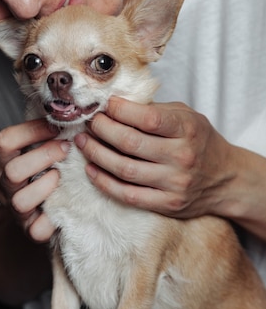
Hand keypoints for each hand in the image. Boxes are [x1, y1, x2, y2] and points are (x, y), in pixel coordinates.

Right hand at [0, 118, 69, 241]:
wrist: (38, 207)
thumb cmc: (44, 166)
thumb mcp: (37, 145)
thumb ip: (47, 130)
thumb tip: (72, 108)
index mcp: (3, 159)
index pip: (5, 141)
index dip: (32, 130)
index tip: (56, 126)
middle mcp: (3, 184)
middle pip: (13, 171)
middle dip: (44, 156)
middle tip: (67, 148)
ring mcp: (14, 207)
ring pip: (21, 201)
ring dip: (47, 186)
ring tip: (62, 176)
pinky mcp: (28, 229)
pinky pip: (36, 229)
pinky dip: (52, 218)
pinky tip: (64, 203)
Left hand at [74, 96, 234, 219]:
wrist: (225, 178)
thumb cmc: (199, 141)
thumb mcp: (186, 116)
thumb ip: (154, 110)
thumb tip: (114, 105)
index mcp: (188, 129)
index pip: (147, 118)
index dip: (120, 110)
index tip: (106, 104)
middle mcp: (182, 156)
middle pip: (129, 143)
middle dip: (101, 130)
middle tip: (89, 122)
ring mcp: (174, 183)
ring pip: (124, 169)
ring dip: (96, 154)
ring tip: (82, 142)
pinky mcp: (167, 204)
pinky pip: (127, 194)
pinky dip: (104, 182)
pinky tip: (91, 168)